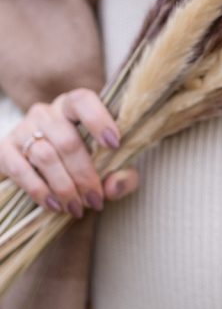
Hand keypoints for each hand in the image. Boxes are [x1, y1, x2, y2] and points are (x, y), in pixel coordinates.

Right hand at [0, 88, 138, 217]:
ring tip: (77, 208)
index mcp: (73, 106)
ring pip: (44, 156)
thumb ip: (123, 176)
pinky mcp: (5, 149)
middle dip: (84, 175)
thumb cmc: (85, 165)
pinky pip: (20, 169)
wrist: (46, 174)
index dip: (99, 120)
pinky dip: (38, 190)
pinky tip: (54, 205)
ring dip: (63, 186)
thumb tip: (114, 187)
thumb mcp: (110, 170)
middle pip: (67, 140)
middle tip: (95, 200)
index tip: (114, 144)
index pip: (83, 100)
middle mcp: (46, 112)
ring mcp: (23, 129)